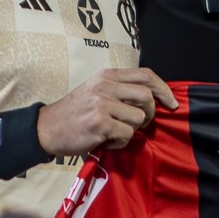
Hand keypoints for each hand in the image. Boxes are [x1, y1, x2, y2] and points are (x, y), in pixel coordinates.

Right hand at [37, 68, 176, 156]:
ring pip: (139, 118)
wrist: (47, 129)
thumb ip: (120, 91)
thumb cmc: (75, 113)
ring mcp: (102, 104)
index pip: (146, 75)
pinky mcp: (100, 123)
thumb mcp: (96, 91)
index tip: (172, 103)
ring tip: (114, 132)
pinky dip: (120, 142)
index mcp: (107, 76)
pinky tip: (106, 140)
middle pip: (147, 96)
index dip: (163, 89)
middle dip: (150, 114)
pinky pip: (127, 134)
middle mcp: (105, 86)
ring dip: (132, 130)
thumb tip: (153, 98)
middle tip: (139, 124)